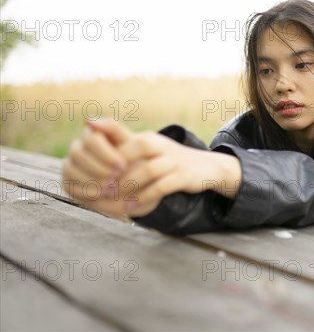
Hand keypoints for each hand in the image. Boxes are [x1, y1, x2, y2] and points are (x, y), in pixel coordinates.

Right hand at [62, 118, 131, 217]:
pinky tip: (101, 193)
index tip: (122, 165)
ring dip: (92, 179)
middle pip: (77, 153)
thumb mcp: (130, 143)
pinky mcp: (68, 181)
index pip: (91, 139)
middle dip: (99, 168)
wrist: (135, 180)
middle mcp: (77, 147)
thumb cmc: (133, 158)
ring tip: (110, 187)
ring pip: (70, 168)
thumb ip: (113, 128)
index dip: (106, 154)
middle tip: (116, 178)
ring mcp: (70, 164)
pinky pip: (69, 185)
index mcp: (92, 133)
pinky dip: (86, 190)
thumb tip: (88, 120)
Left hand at [62, 118, 241, 218]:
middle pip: (137, 148)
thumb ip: (119, 143)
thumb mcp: (146, 151)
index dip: (107, 157)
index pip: (123, 138)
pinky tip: (133, 207)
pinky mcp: (184, 176)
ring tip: (117, 201)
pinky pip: (162, 186)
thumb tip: (89, 124)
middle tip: (103, 190)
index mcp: (148, 139)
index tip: (95, 176)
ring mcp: (174, 160)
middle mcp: (161, 145)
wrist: (205, 168)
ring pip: (149, 169)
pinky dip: (145, 198)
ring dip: (130, 187)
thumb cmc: (168, 162)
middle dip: (118, 171)